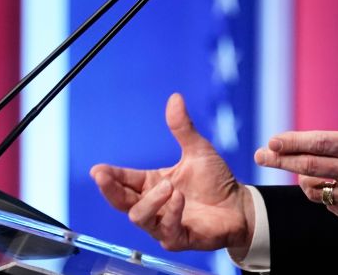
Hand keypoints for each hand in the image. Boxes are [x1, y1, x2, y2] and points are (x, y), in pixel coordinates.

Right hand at [90, 93, 255, 256]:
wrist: (240, 205)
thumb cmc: (215, 180)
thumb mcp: (198, 150)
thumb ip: (182, 128)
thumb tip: (175, 97)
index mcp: (152, 184)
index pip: (124, 180)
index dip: (110, 176)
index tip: (97, 169)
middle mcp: (154, 205)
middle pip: (121, 202)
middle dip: (110, 190)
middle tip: (103, 177)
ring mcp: (163, 224)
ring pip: (139, 217)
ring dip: (150, 201)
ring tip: (168, 186)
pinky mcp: (178, 238)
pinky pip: (166, 230)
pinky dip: (170, 213)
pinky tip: (178, 198)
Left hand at [254, 57, 337, 227]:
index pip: (319, 143)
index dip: (292, 142)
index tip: (272, 140)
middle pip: (309, 167)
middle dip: (280, 161)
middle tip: (259, 156)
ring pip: (316, 190)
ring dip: (302, 180)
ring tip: (295, 172)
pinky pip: (331, 207)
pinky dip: (323, 196)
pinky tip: (323, 188)